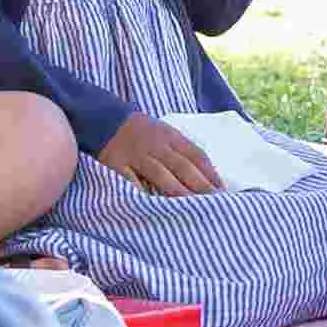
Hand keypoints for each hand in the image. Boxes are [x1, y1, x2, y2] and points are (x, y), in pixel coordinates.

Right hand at [97, 112, 222, 195]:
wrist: (104, 118)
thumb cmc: (142, 131)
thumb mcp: (165, 133)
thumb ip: (182, 150)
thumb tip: (206, 174)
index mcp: (172, 137)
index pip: (196, 155)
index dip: (210, 173)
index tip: (222, 190)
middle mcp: (157, 146)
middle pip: (182, 167)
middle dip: (200, 185)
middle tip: (215, 202)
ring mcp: (137, 156)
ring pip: (161, 176)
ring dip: (178, 192)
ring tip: (192, 208)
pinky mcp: (116, 166)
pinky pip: (131, 182)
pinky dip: (143, 193)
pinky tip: (154, 206)